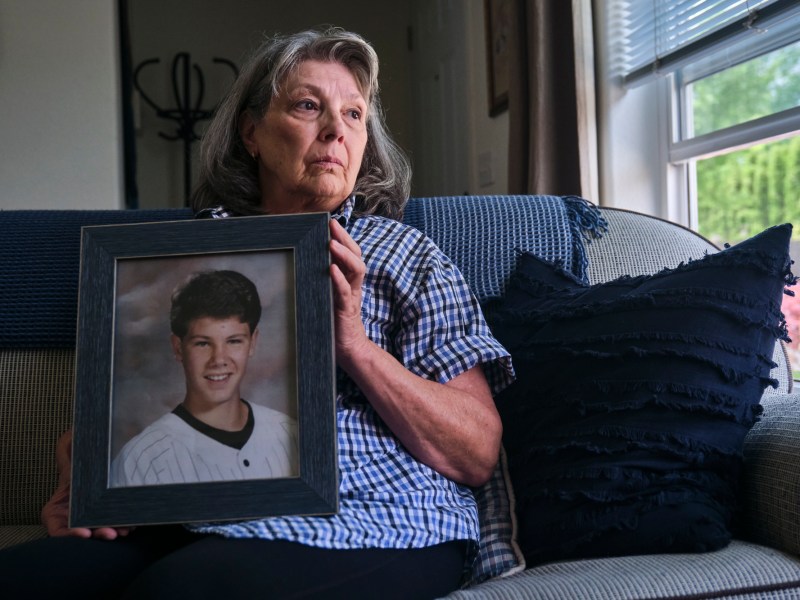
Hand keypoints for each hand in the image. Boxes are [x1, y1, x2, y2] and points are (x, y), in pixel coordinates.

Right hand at [41, 430, 133, 539]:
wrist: (103, 451)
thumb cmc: (83, 448)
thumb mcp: (72, 443)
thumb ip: (69, 445)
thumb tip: (74, 437)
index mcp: (58, 507)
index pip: (58, 529)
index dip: (69, 534)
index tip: (84, 533)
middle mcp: (75, 516)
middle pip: (84, 533)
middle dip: (98, 534)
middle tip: (110, 533)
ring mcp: (94, 517)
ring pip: (102, 530)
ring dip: (113, 532)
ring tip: (124, 530)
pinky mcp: (112, 513)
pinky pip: (116, 523)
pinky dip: (123, 525)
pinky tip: (133, 523)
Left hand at [328, 219, 369, 368]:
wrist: (349, 351)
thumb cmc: (333, 324)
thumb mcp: (324, 298)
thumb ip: (318, 283)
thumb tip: (298, 265)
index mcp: (347, 281)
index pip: (349, 253)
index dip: (343, 237)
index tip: (330, 222)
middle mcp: (352, 285)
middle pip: (356, 255)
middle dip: (345, 238)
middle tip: (333, 224)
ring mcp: (352, 296)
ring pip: (356, 269)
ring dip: (344, 254)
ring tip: (332, 243)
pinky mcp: (347, 310)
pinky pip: (346, 291)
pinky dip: (339, 279)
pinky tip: (331, 269)